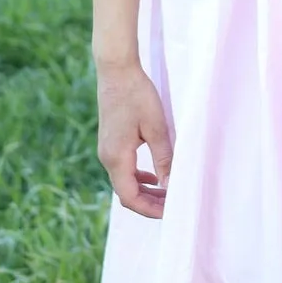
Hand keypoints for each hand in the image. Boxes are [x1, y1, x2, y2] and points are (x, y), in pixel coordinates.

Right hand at [96, 60, 172, 216]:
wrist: (116, 70)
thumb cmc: (137, 95)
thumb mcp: (156, 127)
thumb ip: (164, 159)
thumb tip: (171, 185)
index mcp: (116, 158)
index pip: (130, 198)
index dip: (150, 209)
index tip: (171, 211)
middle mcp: (107, 158)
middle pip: (127, 193)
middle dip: (150, 203)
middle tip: (174, 205)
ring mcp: (106, 151)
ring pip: (125, 182)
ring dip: (146, 191)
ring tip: (169, 193)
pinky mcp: (110, 142)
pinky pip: (123, 169)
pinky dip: (139, 178)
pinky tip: (155, 176)